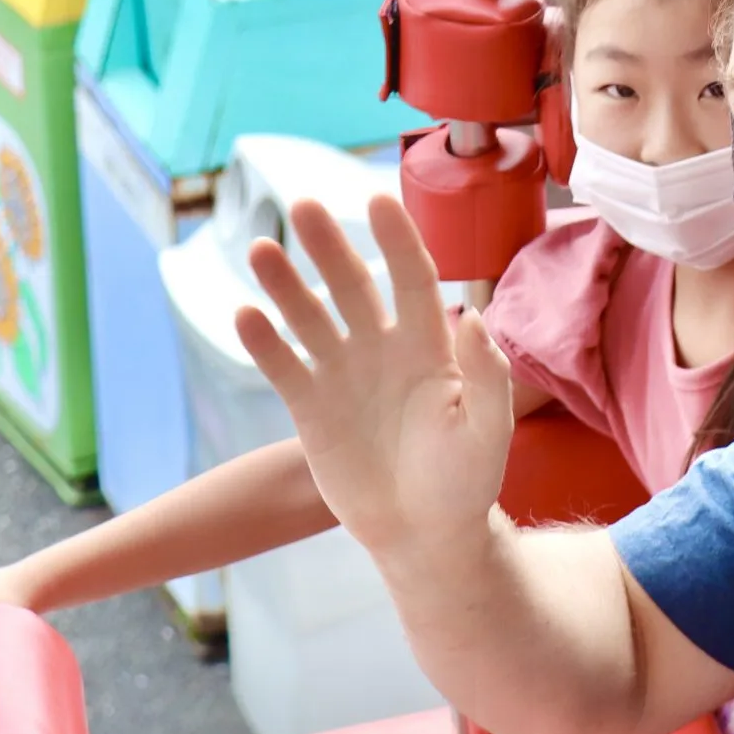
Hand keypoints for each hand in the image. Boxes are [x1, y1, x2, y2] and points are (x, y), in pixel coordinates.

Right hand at [236, 196, 512, 562]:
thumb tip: (473, 316)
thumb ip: (485, 375)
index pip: (413, 279)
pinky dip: (264, 342)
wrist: (424, 533)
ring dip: (285, 284)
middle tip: (304, 205)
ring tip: (260, 248)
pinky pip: (284, 366)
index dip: (397, 240)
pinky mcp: (310, 409)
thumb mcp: (487, 429)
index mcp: (431, 346)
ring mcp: (343, 376)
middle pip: (352, 285)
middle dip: (329, 246)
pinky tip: (245, 313)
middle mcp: (383, 349)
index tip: (377, 200)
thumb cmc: (466, 480)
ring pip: (310, 317)